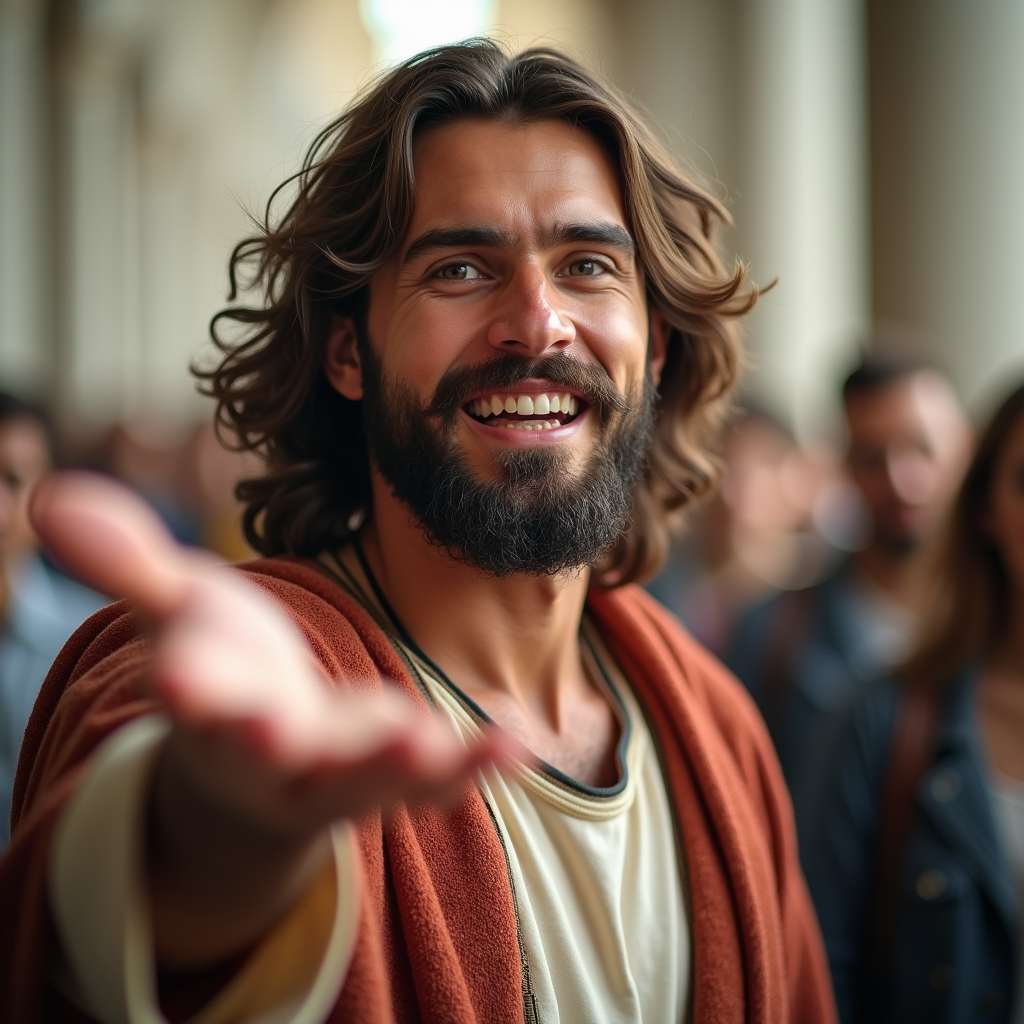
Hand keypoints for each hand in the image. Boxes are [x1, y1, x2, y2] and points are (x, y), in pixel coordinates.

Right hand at [30, 472, 508, 966]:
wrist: (264, 753)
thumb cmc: (222, 673)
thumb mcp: (176, 611)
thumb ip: (125, 561)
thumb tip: (47, 494)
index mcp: (211, 702)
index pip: (192, 693)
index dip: (186, 681)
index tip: (176, 671)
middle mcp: (270, 747)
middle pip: (265, 750)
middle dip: (264, 739)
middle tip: (269, 732)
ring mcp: (335, 768)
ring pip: (357, 777)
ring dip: (386, 761)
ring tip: (424, 744)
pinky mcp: (391, 770)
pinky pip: (433, 778)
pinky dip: (469, 766)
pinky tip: (511, 744)